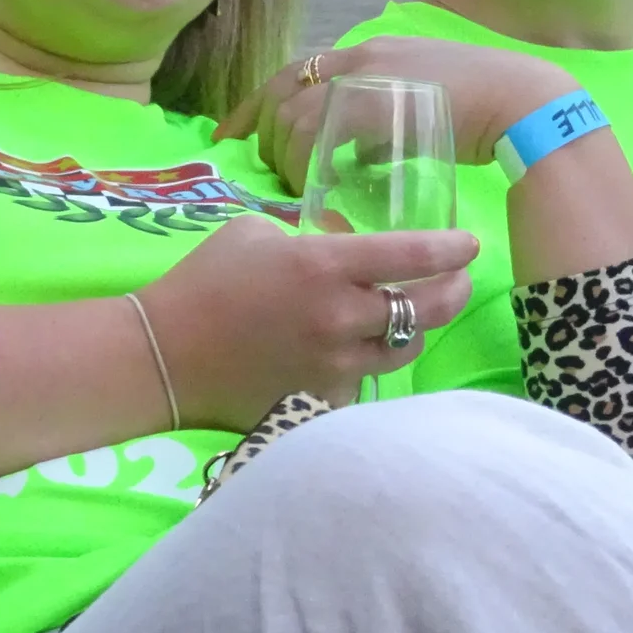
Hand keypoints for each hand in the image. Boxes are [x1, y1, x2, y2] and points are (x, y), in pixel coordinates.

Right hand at [137, 215, 477, 423]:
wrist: (162, 357)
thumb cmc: (203, 282)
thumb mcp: (254, 232)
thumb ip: (306, 235)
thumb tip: (337, 238)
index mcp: (324, 267)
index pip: (411, 255)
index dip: (450, 248)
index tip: (469, 243)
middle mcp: (340, 318)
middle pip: (426, 309)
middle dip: (454, 290)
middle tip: (460, 279)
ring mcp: (333, 366)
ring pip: (404, 350)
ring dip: (418, 329)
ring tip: (419, 314)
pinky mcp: (320, 399)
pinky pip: (365, 381)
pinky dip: (370, 363)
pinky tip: (366, 351)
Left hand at [218, 37, 579, 193]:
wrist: (524, 103)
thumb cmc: (484, 109)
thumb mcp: (421, 108)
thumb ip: (382, 125)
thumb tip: (358, 160)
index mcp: (367, 50)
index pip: (292, 72)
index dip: (254, 107)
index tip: (234, 138)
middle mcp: (361, 54)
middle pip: (285, 93)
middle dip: (264, 137)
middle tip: (267, 174)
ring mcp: (370, 76)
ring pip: (297, 115)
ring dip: (288, 155)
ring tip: (300, 187)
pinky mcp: (382, 103)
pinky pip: (324, 133)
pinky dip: (312, 161)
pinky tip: (319, 184)